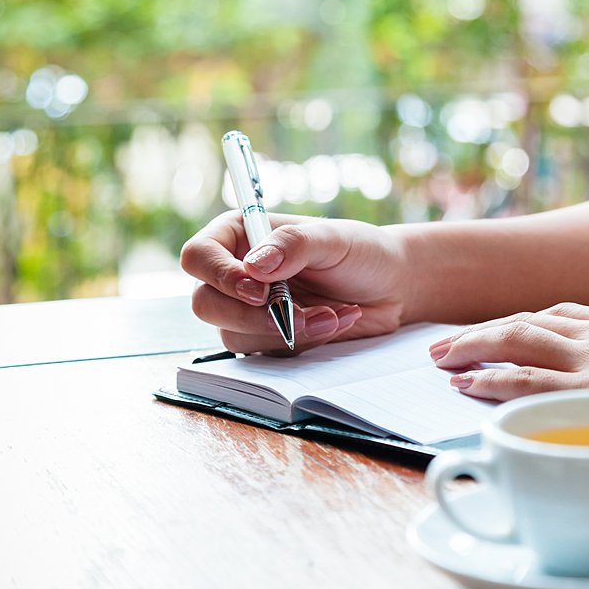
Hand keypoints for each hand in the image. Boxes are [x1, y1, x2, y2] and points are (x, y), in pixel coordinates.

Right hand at [180, 211, 409, 353]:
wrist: (389, 287)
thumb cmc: (359, 251)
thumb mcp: (332, 238)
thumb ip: (294, 244)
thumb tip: (254, 266)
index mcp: (238, 236)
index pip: (199, 256)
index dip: (219, 275)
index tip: (258, 289)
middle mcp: (235, 274)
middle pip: (205, 303)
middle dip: (251, 315)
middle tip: (294, 313)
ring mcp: (248, 310)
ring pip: (234, 334)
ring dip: (285, 330)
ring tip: (331, 313)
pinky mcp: (268, 338)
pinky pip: (267, 351)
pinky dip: (302, 341)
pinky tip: (334, 322)